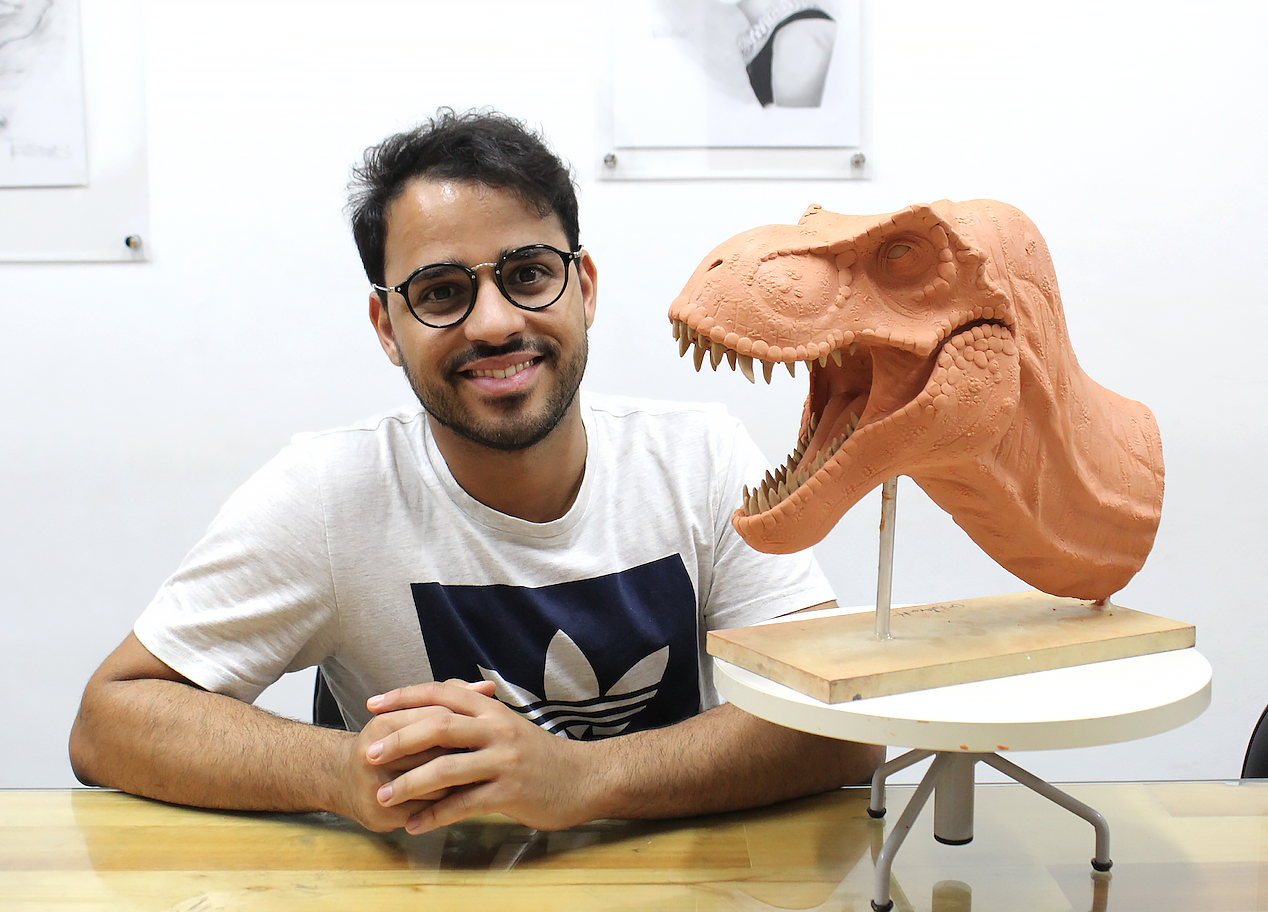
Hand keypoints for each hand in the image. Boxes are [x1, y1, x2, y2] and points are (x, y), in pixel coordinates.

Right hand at [334, 680, 494, 832]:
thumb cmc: (390, 741)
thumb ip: (451, 696)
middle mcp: (375, 755)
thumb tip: (489, 687)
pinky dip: (449, 804)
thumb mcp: (411, 713)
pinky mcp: (384, 814)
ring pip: (435, 784)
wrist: (343, 779)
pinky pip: (428, 809)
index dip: (466, 723)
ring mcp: (377, 787)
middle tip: (490, 754)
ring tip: (482, 775)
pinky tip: (464, 797)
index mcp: (384, 724)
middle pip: (436, 751)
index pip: (436, 717)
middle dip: (465, 753)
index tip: (487, 728)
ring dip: (462, 781)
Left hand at [364, 680, 598, 834]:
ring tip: (383, 797)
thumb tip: (438, 696)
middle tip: (369, 753)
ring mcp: (503, 760)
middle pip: (438, 726)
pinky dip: (434, 815)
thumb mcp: (507, 723)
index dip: (404, 697)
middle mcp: (496, 728)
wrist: (584, 778)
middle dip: (399, 739)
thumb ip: (474, 711)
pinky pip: (463, 804)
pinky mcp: (510, 792)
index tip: (373, 705)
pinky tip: (414, 824)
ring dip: (409, 783)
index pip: (440, 693)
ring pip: (446, 767)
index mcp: (491, 708)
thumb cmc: (538, 754)